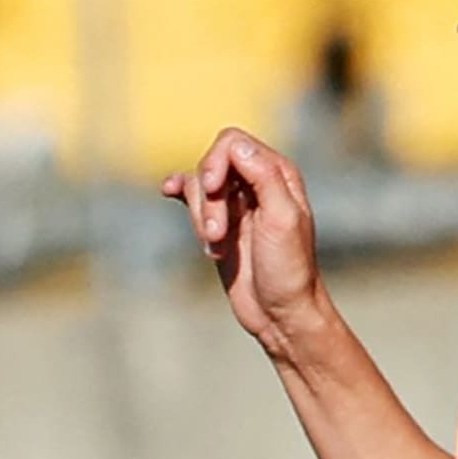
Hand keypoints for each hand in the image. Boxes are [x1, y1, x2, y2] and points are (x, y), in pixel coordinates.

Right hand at [162, 128, 332, 363]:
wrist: (282, 314)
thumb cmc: (289, 270)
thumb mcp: (283, 220)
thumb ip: (264, 177)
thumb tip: (235, 146)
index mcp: (278, 175)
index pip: (232, 144)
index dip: (215, 162)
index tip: (212, 190)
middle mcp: (257, 183)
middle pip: (211, 164)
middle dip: (207, 199)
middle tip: (217, 233)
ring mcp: (236, 203)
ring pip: (199, 186)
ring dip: (201, 217)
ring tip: (218, 247)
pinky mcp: (220, 223)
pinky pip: (191, 196)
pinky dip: (179, 194)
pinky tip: (168, 192)